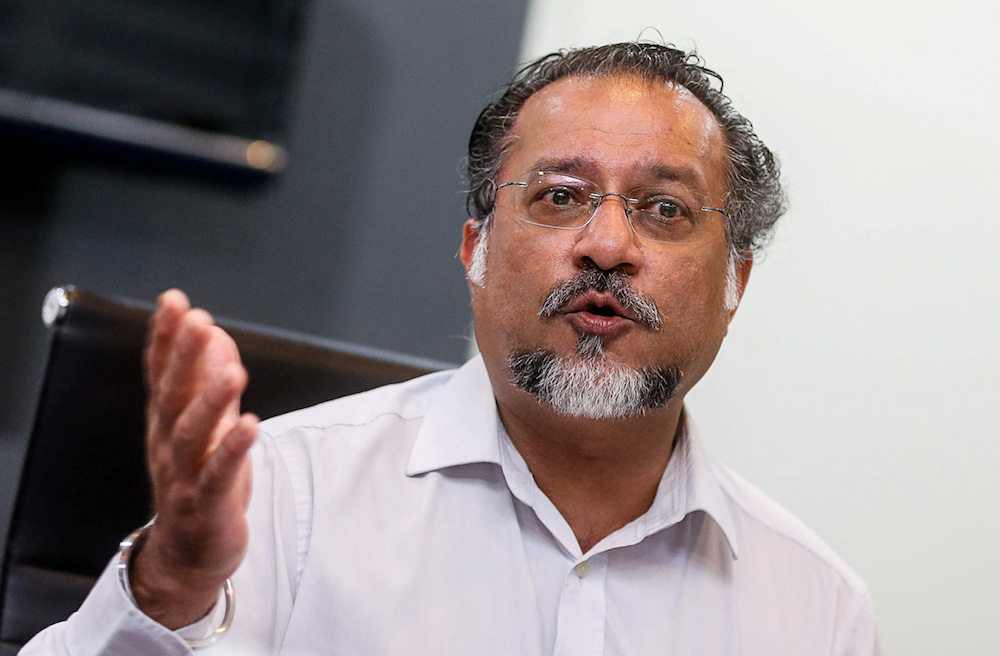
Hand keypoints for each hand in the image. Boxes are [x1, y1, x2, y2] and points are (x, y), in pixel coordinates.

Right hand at [129, 290, 257, 628]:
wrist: (189, 553)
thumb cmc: (200, 480)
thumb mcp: (206, 425)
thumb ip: (210, 380)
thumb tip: (216, 332)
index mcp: (167, 421)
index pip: (161, 372)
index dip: (166, 336)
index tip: (173, 300)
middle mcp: (168, 443)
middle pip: (173, 395)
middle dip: (184, 356)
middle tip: (199, 321)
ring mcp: (184, 475)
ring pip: (193, 434)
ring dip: (212, 401)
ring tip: (233, 372)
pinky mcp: (207, 503)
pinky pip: (218, 474)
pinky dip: (233, 449)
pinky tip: (250, 424)